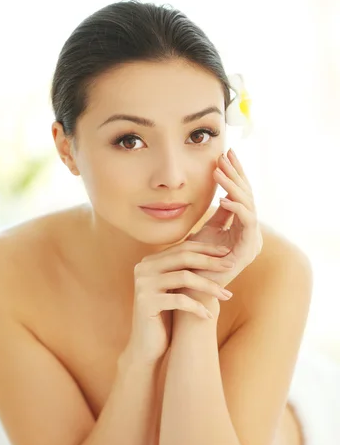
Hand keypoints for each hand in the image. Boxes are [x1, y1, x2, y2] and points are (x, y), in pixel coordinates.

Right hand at [124, 241, 237, 365]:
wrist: (147, 346)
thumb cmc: (165, 317)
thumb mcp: (175, 290)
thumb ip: (185, 270)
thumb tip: (213, 253)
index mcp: (149, 262)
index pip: (182, 248)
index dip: (206, 249)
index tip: (227, 253)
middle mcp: (143, 269)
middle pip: (183, 257)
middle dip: (210, 261)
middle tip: (231, 266)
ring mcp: (143, 285)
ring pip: (184, 277)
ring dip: (209, 286)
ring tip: (227, 295)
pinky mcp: (145, 302)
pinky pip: (180, 300)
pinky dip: (197, 307)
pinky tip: (208, 316)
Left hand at [185, 148, 262, 289]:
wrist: (191, 290)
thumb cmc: (195, 263)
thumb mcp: (206, 232)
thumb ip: (218, 215)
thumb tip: (222, 192)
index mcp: (242, 229)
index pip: (242, 195)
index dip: (235, 174)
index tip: (225, 154)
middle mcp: (251, 234)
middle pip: (249, 197)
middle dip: (237, 174)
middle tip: (225, 154)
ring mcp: (252, 243)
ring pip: (249, 206)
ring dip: (234, 187)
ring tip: (219, 172)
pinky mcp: (248, 251)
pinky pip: (247, 223)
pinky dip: (237, 208)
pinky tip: (223, 197)